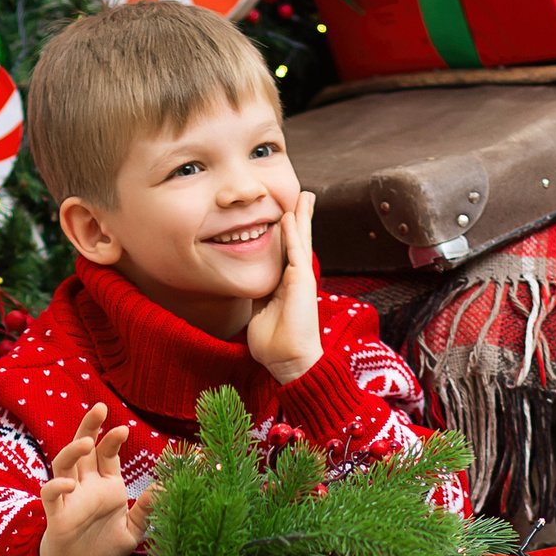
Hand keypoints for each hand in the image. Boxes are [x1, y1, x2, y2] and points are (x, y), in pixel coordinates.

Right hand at [39, 403, 156, 555]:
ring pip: (64, 463)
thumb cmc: (102, 548)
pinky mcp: (56, 514)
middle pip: (84, 448)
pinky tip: (67, 483)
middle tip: (99, 408)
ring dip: (73, 450)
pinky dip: (56, 485)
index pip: (107, 454)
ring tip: (87, 443)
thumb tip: (165, 487)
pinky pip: (50, 494)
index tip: (124, 429)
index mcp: (106, 486)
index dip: (113, 440)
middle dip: (90, 426)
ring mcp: (70, 497)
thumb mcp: (132, 532)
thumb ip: (146, 510)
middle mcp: (86, 486)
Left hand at [245, 191, 321, 384]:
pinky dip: (293, 233)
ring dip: (301, 217)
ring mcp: (300, 279)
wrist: (287, 360)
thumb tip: (250, 284)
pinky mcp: (301, 282)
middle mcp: (295, 278)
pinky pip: (296, 252)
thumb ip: (258, 294)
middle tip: (303, 196)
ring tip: (305, 195)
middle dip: (299, 218)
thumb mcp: (260, 311)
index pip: (285, 252)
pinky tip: (290, 216)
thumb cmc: (273, 342)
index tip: (283, 214)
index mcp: (285, 284)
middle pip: (297, 241)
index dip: (285, 233)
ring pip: (301, 241)